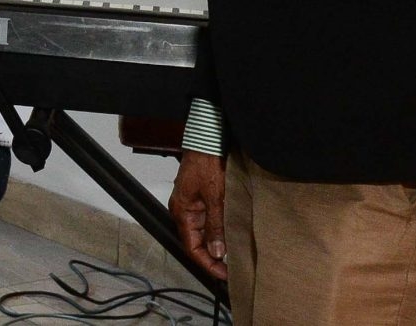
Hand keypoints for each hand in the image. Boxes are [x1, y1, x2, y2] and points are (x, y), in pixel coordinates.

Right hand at [169, 151, 228, 281]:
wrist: (207, 140)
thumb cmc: (206, 164)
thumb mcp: (214, 197)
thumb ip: (215, 225)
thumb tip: (217, 252)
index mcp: (182, 212)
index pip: (192, 247)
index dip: (207, 263)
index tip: (223, 274)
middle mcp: (184, 211)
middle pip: (197, 242)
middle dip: (213, 257)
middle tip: (231, 270)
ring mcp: (192, 205)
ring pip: (204, 233)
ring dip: (217, 245)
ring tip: (233, 257)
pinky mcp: (202, 199)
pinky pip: (209, 221)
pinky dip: (219, 232)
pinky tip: (230, 237)